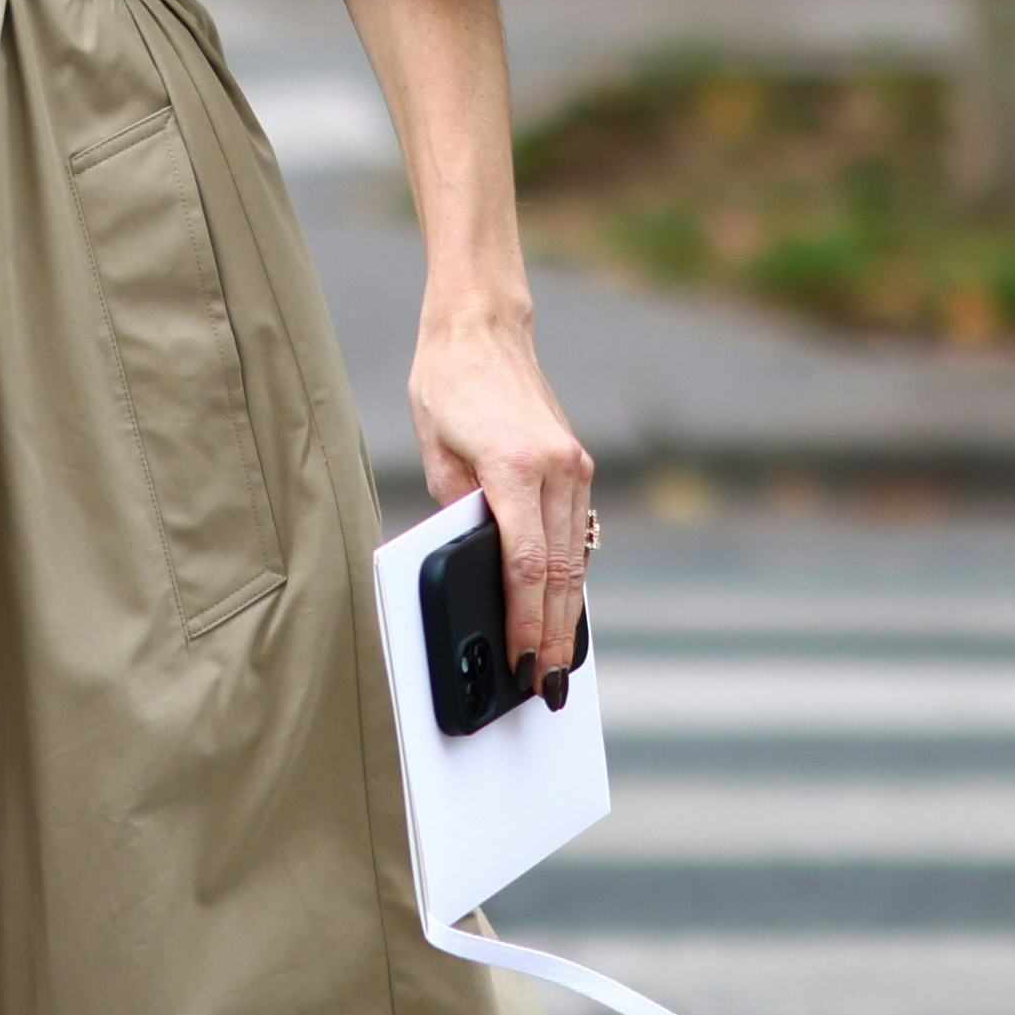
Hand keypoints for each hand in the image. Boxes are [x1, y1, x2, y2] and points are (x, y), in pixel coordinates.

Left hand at [407, 291, 593, 697]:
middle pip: (560, 573)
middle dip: (553, 636)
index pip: (526, 565)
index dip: (526, 622)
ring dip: (568, 614)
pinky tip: (563, 609)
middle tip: (547, 685)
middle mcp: (557, 469)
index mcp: (517, 468)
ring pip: (575, 559)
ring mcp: (575, 467)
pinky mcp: (578, 465)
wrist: (483, 328)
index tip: (522, 661)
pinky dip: (571, 576)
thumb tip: (476, 561)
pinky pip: (576, 534)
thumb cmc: (447, 384)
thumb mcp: (435, 452)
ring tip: (558, 662)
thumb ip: (458, 511)